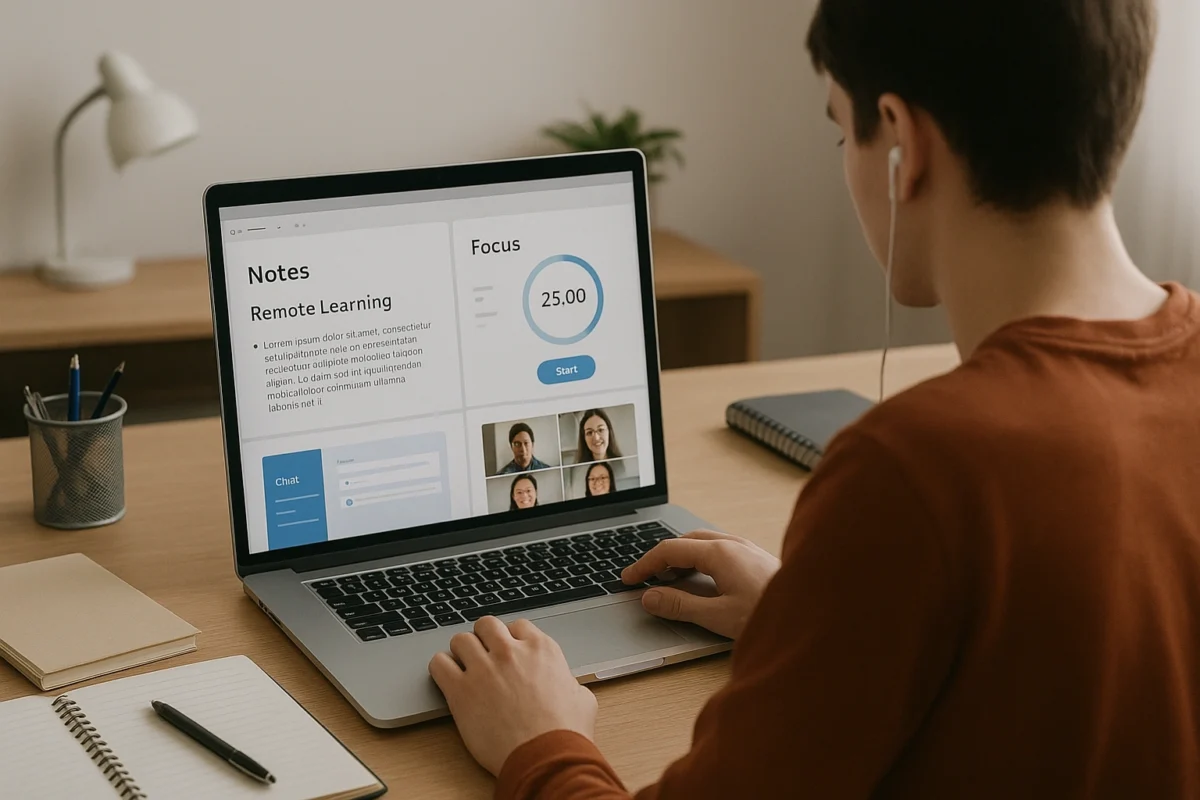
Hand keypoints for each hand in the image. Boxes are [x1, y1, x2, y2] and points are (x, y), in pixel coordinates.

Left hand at [429, 616, 596, 775]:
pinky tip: (448, 680)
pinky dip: (441, 669)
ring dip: (462, 652)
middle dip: (484, 638)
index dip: (511, 639)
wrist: (546, 757)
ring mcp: (484, 668)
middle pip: (486, 624)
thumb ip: (569, 683)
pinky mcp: (461, 690)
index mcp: (541, 649)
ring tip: (464, 668)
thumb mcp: (582, 699)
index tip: (508, 653)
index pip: (517, 626)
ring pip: (460, 640)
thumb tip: (569, 688)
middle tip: (484, 657)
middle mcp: (510, 652)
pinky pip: (439, 664)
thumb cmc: (565, 733)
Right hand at [622, 530, 780, 638]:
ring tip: (671, 580)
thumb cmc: (772, 614)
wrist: (816, 612)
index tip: (628, 579)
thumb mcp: (718, 616)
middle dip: (663, 558)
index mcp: (719, 553)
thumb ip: (681, 606)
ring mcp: (748, 549)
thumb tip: (650, 598)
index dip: (644, 565)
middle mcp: (733, 544)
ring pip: (705, 543)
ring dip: (683, 558)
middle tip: (647, 578)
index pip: (670, 550)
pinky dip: (701, 560)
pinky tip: (705, 580)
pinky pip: (721, 550)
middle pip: (686, 541)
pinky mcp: (758, 558)